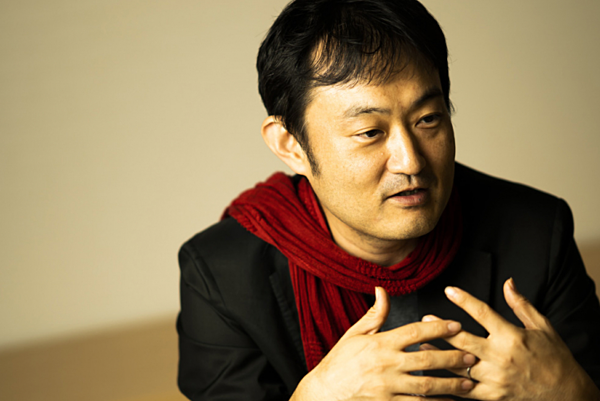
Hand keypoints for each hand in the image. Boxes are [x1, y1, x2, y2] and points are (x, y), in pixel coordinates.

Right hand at [291, 287, 476, 400]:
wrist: (324, 391)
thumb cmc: (340, 361)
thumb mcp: (355, 333)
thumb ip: (375, 314)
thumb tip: (382, 290)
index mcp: (380, 344)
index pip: (414, 332)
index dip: (437, 328)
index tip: (456, 325)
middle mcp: (385, 365)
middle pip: (426, 359)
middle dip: (451, 357)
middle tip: (471, 357)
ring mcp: (387, 387)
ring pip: (425, 385)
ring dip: (449, 384)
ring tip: (467, 382)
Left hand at [422, 278, 599, 400]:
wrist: (567, 394)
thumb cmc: (554, 357)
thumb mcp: (542, 327)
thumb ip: (520, 305)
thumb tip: (508, 282)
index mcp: (511, 337)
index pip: (483, 313)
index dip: (464, 300)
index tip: (449, 290)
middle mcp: (500, 357)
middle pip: (463, 341)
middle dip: (441, 329)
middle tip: (425, 319)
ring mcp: (495, 378)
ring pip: (459, 365)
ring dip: (438, 355)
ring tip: (421, 346)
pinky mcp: (492, 395)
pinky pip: (464, 389)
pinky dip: (449, 382)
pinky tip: (435, 375)